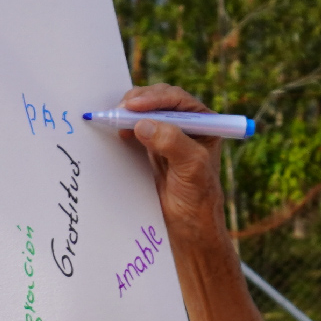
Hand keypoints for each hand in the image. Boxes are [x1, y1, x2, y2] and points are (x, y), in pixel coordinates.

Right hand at [114, 84, 228, 239]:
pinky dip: (126, 125)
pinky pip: (138, 127)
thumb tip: (143, 124)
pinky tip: (119, 129)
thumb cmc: (198, 195)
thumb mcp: (191, 166)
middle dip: (139, 101)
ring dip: (130, 112)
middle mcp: (187, 123)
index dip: (154, 98)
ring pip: (147, 111)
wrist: (188, 221)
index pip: (177, 100)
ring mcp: (169, 133)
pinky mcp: (153, 146)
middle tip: (120, 110)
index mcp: (204, 122)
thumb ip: (171, 142)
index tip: (133, 106)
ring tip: (116, 118)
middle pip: (160, 100)